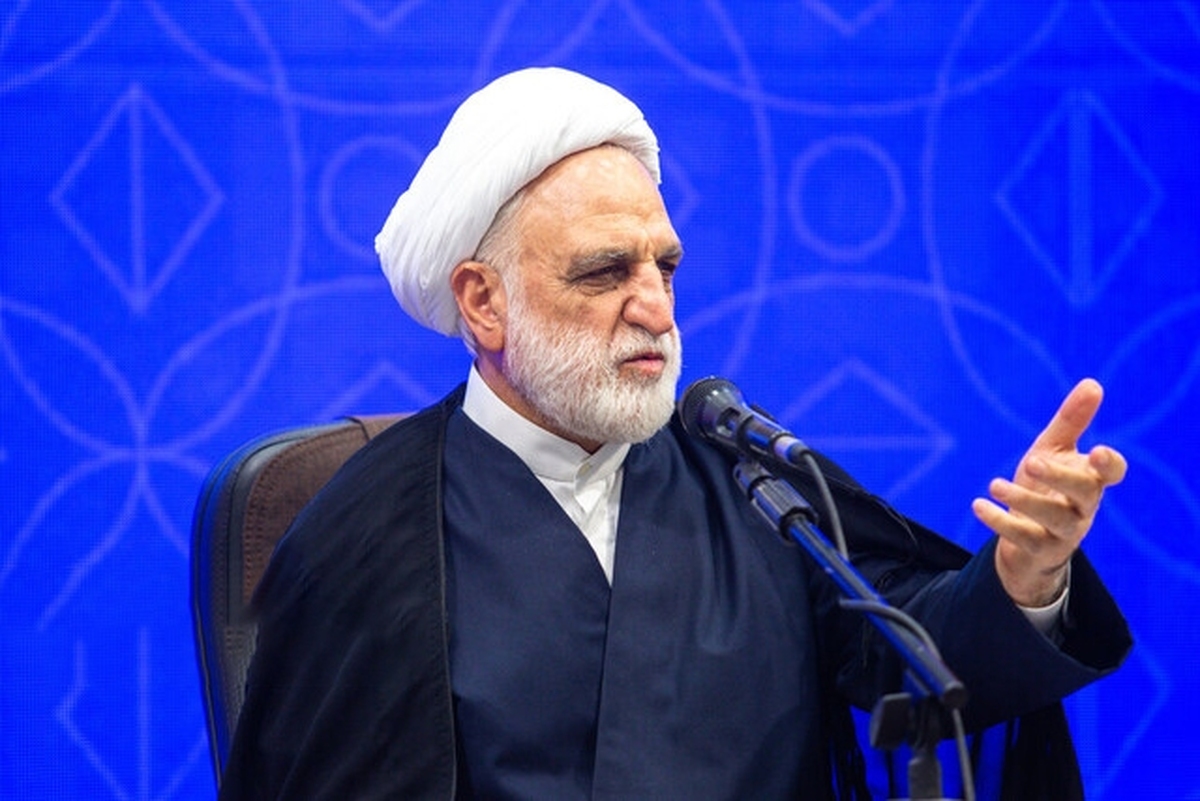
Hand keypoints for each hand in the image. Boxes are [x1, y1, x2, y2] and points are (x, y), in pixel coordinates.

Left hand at [972, 378, 1126, 606]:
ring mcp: (1064, 532)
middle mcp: (1083, 506)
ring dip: (1024, 501)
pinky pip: (1024, 539)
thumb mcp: (1053, 451)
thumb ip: (1071, 421)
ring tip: (994, 484)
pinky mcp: (1040, 550)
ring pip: (1055, 518)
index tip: (1099, 452)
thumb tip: (1092, 383)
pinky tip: (978, 505)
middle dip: (1061, 476)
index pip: (1113, 473)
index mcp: (1089, 479)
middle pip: (1084, 492)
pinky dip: (1000, 522)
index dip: (1111, 465)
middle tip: (1031, 461)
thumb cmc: (1045, 487)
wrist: (1027, 542)